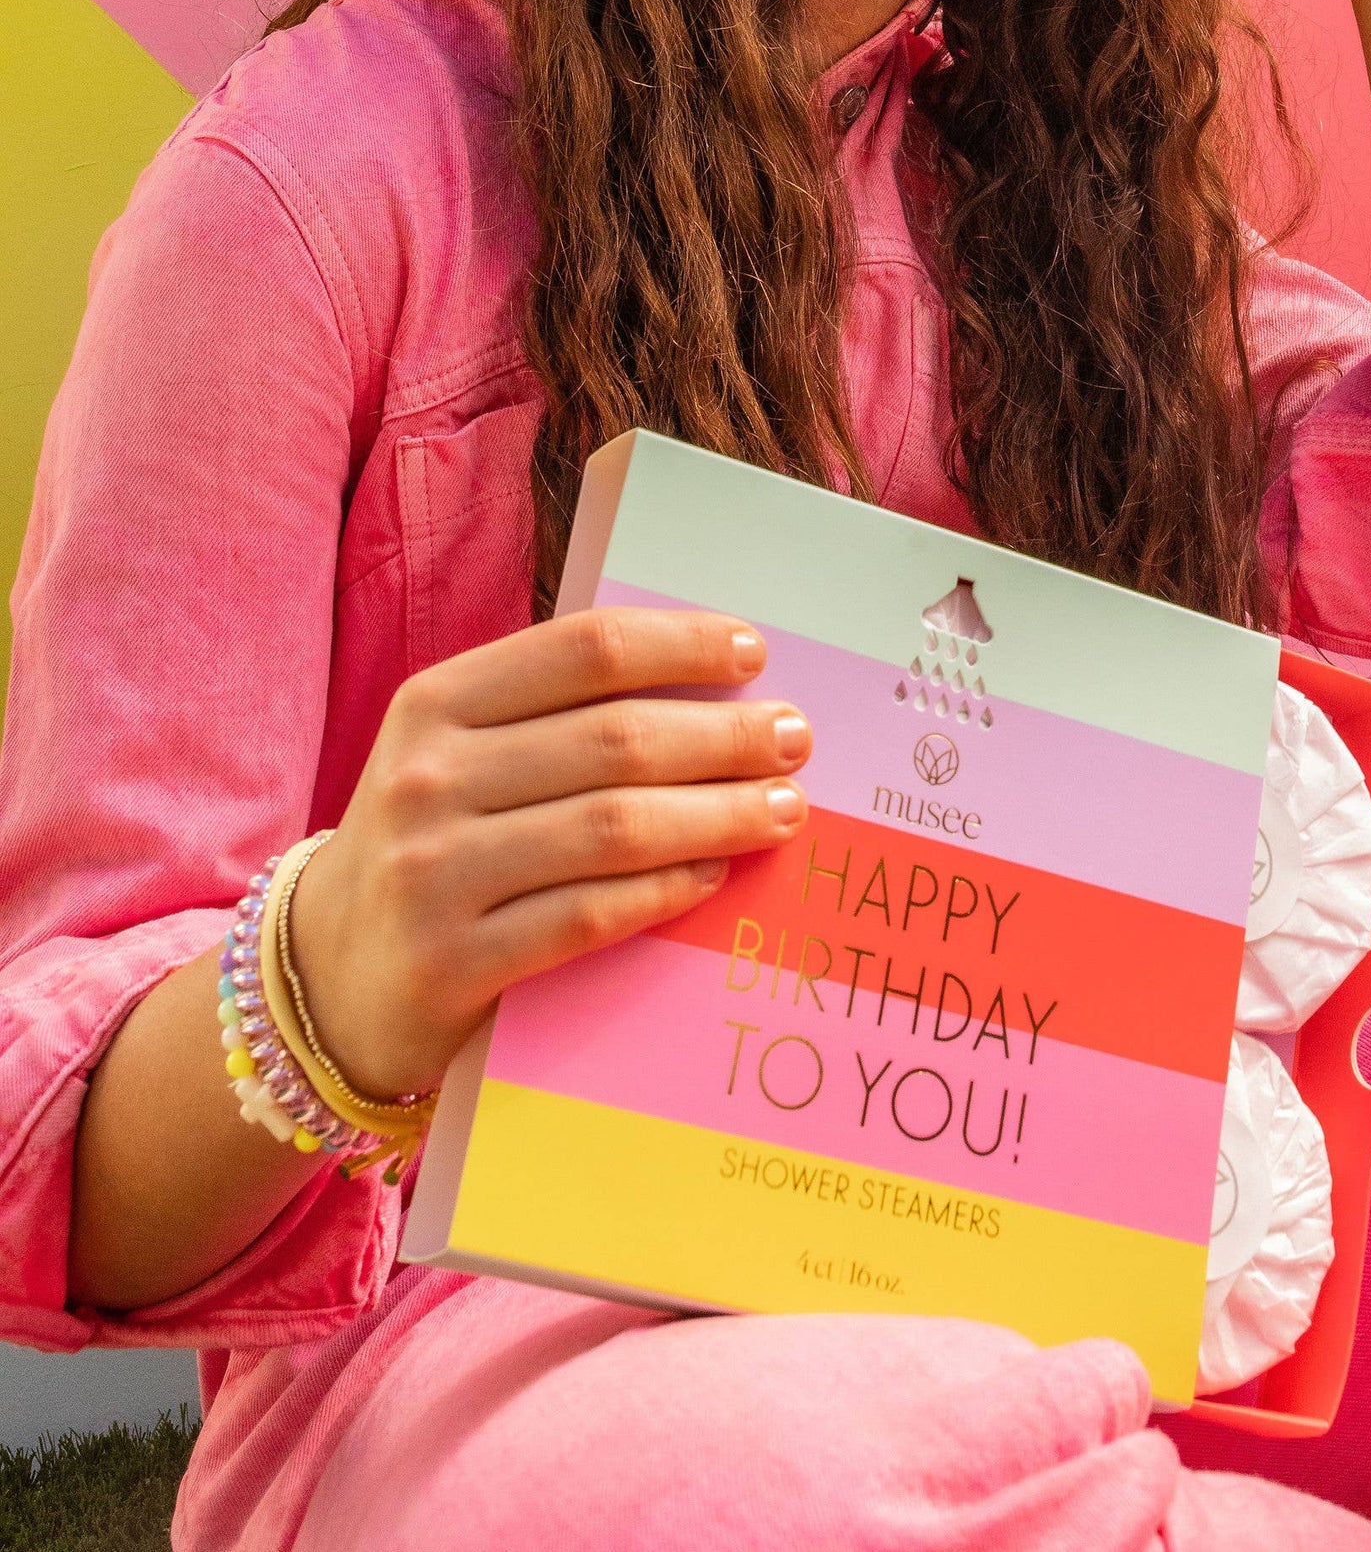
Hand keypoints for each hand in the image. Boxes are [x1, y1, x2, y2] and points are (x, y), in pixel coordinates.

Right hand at [286, 607, 810, 1096]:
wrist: (324, 977)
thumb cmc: (431, 844)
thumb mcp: (458, 756)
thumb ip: (554, 716)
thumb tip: (710, 688)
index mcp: (436, 704)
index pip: (583, 650)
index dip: (681, 644)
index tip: (755, 653)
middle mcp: (428, 777)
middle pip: (614, 739)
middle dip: (723, 735)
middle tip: (793, 738)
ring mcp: (435, 872)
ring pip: (613, 827)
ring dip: (717, 813)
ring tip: (781, 808)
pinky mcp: (453, 962)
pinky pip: (590, 914)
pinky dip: (666, 888)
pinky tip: (714, 872)